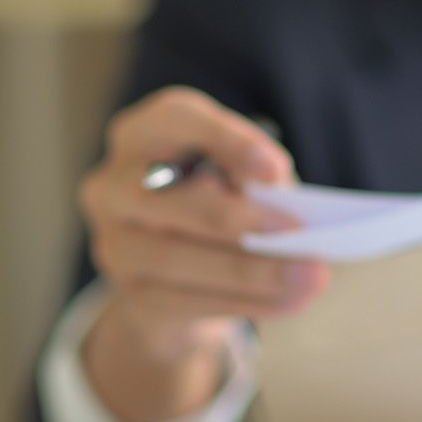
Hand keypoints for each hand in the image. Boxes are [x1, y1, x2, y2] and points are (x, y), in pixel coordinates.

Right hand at [78, 87, 329, 421]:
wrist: (183, 283)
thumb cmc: (222, 210)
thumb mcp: (243, 181)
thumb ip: (256, 180)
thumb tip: (279, 205)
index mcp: (144, 135)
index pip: (173, 119)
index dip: (224, 141)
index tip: (273, 170)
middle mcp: (113, 185)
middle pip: (165, 196)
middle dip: (235, 217)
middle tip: (296, 232)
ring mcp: (114, 244)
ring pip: (173, 257)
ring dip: (249, 270)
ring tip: (309, 276)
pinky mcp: (128, 297)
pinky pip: (183, 302)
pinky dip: (244, 302)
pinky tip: (289, 301)